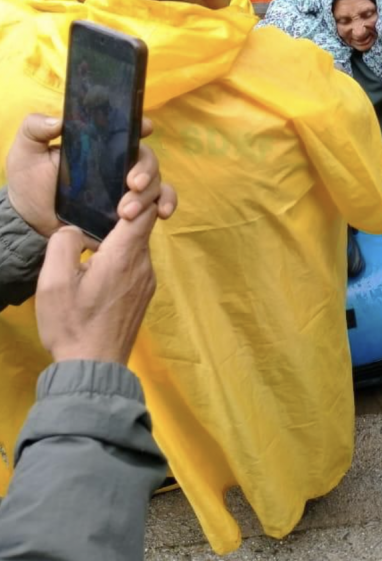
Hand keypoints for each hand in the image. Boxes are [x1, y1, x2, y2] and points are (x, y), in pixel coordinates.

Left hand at [6, 114, 176, 240]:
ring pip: (155, 181)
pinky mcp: (133, 209)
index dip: (140, 125)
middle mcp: (119, 162)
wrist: (32, 222)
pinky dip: (166, 203)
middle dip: (145, 170)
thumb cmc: (30, 182)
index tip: (146, 128)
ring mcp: (127, 186)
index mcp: (101, 144)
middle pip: (147, 158)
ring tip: (126, 212)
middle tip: (132, 184)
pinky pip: (160, 201)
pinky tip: (162, 214)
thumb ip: (35, 129)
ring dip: (148, 195)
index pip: (127, 129)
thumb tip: (60, 121)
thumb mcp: (26, 152)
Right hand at [35, 206, 157, 364]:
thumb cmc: (72, 324)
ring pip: (139, 244)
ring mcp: (147, 280)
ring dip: (122, 235)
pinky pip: (136, 262)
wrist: (94, 368)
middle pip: (145, 223)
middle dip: (128, 210)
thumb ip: (64, 243)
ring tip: (94, 240)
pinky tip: (100, 265)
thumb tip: (76, 230)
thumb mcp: (54, 282)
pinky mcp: (144, 293)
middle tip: (100, 211)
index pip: (147, 208)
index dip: (138, 193)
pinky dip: (123, 254)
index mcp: (125, 255)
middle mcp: (144, 264)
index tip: (116, 193)